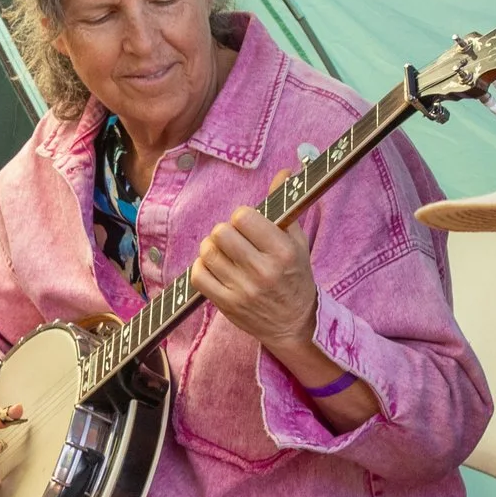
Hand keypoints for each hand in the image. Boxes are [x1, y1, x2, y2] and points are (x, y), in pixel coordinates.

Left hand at [192, 194, 317, 352]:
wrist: (295, 324)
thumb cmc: (295, 277)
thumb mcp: (297, 242)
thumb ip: (285, 207)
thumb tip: (283, 173)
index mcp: (282, 251)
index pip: (244, 217)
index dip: (243, 217)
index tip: (249, 226)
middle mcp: (262, 271)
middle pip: (221, 233)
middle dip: (225, 232)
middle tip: (234, 240)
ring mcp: (243, 290)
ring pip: (207, 253)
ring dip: (211, 248)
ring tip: (224, 253)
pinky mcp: (227, 305)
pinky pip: (198, 276)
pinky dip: (202, 268)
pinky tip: (214, 268)